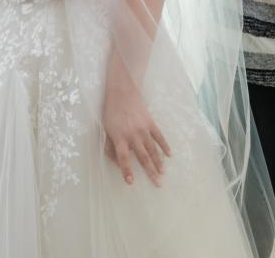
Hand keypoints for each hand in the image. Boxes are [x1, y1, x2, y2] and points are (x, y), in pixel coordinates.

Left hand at [102, 60, 171, 186]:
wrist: (122, 91)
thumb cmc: (110, 110)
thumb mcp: (105, 128)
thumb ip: (109, 146)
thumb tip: (115, 161)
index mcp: (119, 137)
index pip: (123, 158)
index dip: (127, 170)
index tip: (131, 182)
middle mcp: (132, 135)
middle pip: (142, 157)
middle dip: (150, 172)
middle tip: (158, 185)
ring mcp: (143, 129)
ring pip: (152, 149)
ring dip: (158, 162)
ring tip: (163, 174)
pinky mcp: (150, 122)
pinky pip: (159, 136)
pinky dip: (165, 146)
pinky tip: (169, 155)